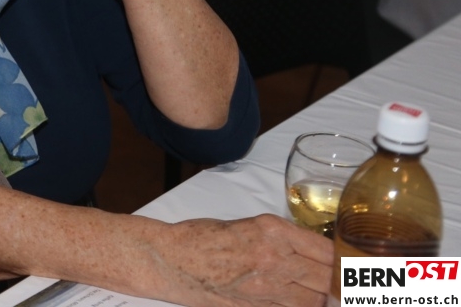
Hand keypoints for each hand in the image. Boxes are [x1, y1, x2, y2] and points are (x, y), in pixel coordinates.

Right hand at [148, 215, 332, 306]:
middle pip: (328, 278)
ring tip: (327, 296)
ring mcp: (265, 287)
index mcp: (272, 230)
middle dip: (341, 284)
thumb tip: (313, 253)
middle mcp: (273, 257)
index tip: (353, 265)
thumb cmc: (201, 237)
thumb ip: (280, 238)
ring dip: (323, 299)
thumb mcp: (247, 225)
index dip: (346, 262)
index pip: (327, 251)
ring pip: (315, 301)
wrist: (170, 259)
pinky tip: (302, 304)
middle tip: (350, 285)